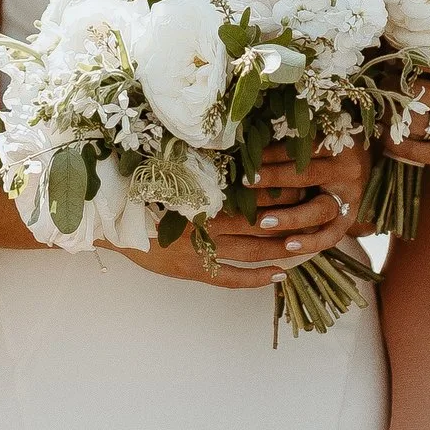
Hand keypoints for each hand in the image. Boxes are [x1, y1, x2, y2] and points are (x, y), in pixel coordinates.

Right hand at [135, 155, 364, 292]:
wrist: (109, 219)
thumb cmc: (141, 189)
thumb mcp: (175, 169)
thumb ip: (208, 166)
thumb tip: (244, 152)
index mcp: (206, 189)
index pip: (255, 188)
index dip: (283, 186)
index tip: (308, 179)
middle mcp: (207, 218)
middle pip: (261, 219)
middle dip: (292, 217)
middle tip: (320, 211)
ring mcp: (201, 247)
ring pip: (253, 249)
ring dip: (282, 248)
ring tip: (307, 245)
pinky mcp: (192, 269)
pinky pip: (232, 277)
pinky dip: (257, 277)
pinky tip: (278, 274)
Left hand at [384, 69, 429, 189]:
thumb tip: (426, 61)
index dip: (415, 61)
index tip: (402, 62)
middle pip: (417, 90)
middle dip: (395, 86)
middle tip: (385, 84)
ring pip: (411, 119)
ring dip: (391, 113)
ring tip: (384, 108)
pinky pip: (411, 148)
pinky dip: (394, 141)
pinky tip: (388, 134)